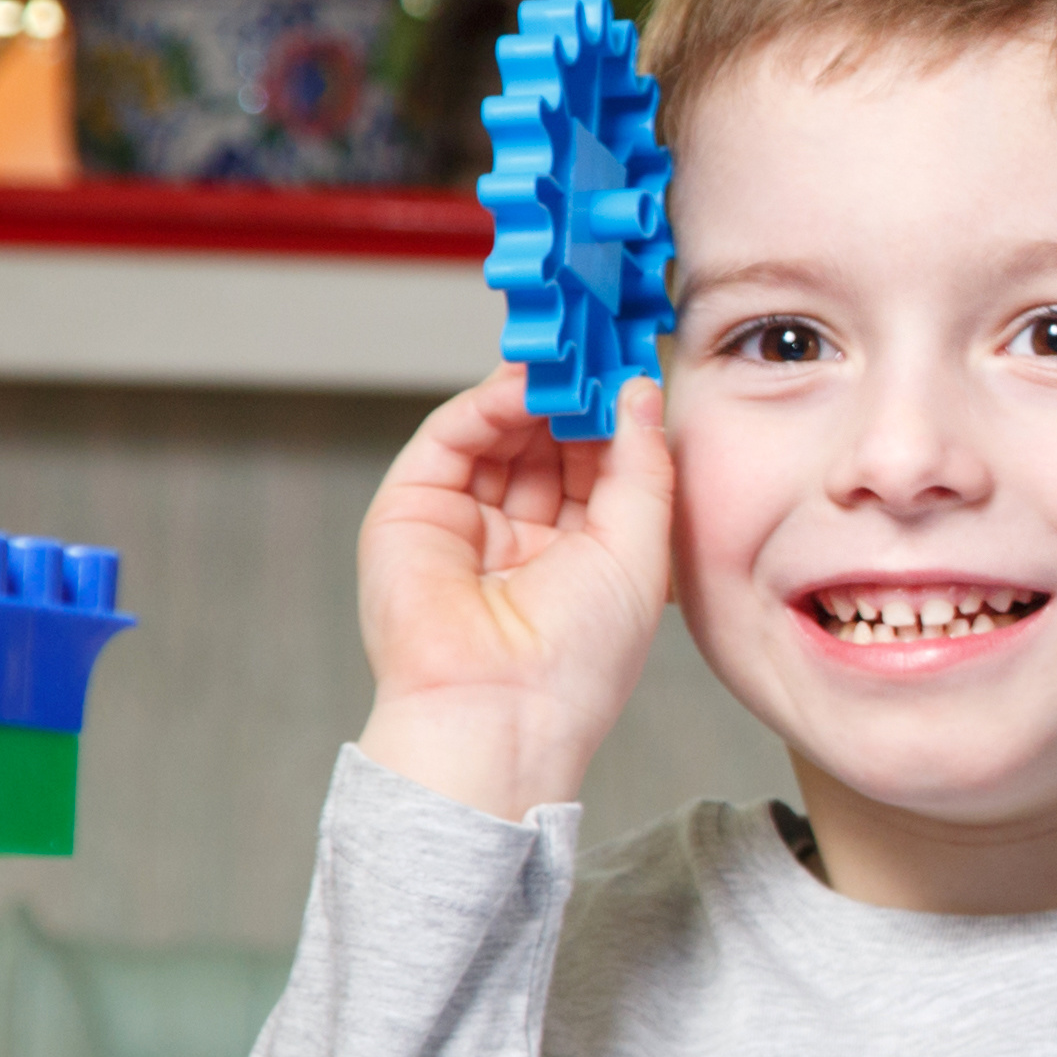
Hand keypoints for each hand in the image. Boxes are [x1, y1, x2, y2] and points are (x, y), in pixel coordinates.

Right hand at [353, 368, 677, 819]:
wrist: (500, 712)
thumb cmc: (577, 662)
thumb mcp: (639, 549)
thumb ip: (641, 463)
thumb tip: (640, 390)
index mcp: (585, 555)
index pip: (602, 464)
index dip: (619, 415)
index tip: (642, 367)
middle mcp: (526, 537)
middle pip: (551, 441)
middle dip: (578, 393)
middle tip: (605, 344)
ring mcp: (468, 522)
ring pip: (504, 433)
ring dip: (539, 391)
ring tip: (572, 356)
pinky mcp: (415, 509)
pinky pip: (454, 439)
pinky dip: (491, 404)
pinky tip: (528, 385)